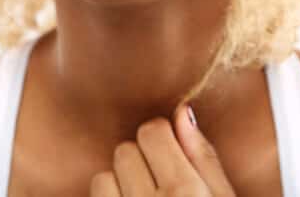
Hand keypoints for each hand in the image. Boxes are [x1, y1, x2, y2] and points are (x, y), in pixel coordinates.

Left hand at [89, 103, 236, 195]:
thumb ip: (205, 158)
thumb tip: (184, 111)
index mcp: (185, 192)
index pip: (152, 131)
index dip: (164, 139)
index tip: (173, 157)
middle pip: (125, 150)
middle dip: (142, 162)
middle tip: (162, 185)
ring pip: (103, 177)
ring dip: (120, 185)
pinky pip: (94, 196)